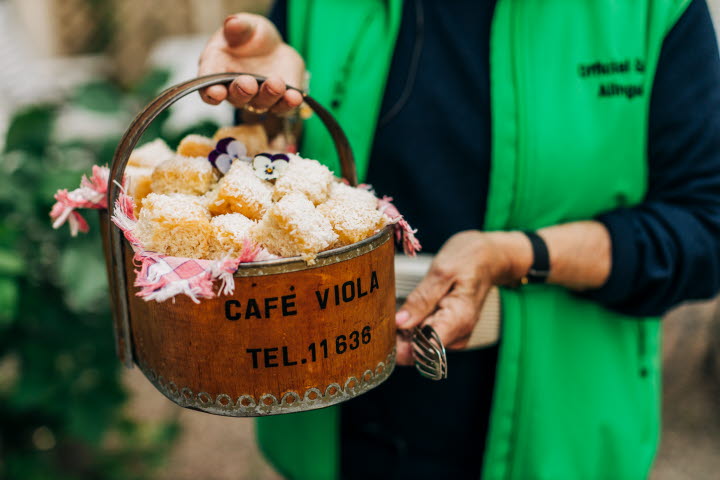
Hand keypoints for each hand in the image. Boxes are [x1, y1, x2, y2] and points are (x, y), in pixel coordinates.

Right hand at [198, 13, 305, 114]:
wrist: (273, 48)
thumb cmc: (250, 37)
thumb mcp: (245, 26)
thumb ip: (239, 27)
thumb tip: (233, 23)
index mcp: (217, 70)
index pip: (208, 87)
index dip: (211, 92)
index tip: (216, 92)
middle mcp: (235, 90)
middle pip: (235, 98)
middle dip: (242, 91)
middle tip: (248, 83)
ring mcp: (257, 99)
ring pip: (260, 103)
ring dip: (268, 95)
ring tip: (276, 83)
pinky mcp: (278, 102)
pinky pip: (283, 107)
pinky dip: (288, 103)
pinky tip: (294, 97)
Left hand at [394, 231, 531, 364]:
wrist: (490, 256)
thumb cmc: (470, 258)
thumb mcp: (442, 270)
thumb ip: (421, 298)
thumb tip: (400, 322)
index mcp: (459, 320)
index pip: (428, 349)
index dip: (403, 346)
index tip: (385, 333)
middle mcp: (458, 334)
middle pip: (421, 350)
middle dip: (399, 338)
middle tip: (386, 316)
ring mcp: (454, 334)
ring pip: (420, 346)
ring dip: (404, 333)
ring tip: (400, 308)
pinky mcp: (448, 331)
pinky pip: (425, 337)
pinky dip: (412, 327)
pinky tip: (409, 312)